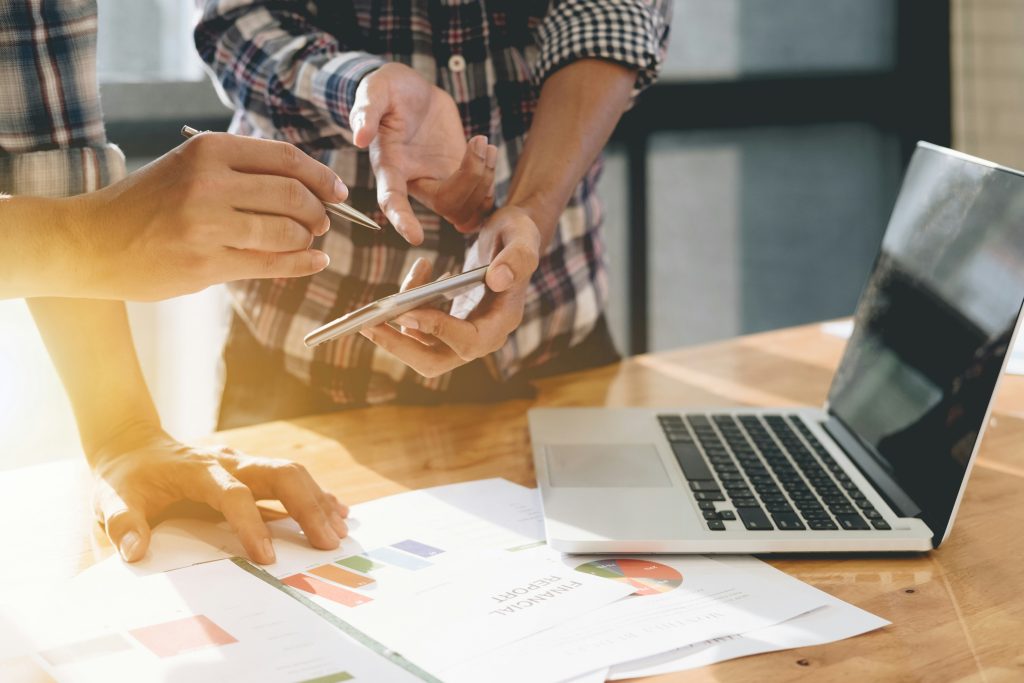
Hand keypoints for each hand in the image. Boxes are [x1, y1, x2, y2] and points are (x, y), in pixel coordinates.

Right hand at [72, 133, 348, 300]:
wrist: (92, 241)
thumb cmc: (148, 204)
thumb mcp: (189, 167)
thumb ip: (241, 172)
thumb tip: (309, 188)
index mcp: (207, 149)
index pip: (285, 158)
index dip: (321, 177)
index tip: (337, 191)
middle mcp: (209, 182)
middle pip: (292, 195)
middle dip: (318, 212)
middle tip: (323, 221)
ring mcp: (207, 225)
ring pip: (285, 232)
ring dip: (307, 239)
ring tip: (309, 242)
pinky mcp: (206, 263)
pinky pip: (270, 263)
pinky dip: (301, 264)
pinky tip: (313, 262)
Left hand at [91, 426, 348, 564]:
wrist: (134, 444)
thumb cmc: (126, 477)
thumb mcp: (112, 499)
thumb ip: (123, 523)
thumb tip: (135, 552)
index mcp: (199, 470)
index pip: (234, 495)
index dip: (251, 525)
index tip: (265, 558)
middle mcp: (230, 462)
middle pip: (280, 474)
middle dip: (307, 507)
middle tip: (327, 543)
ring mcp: (245, 464)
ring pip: (293, 474)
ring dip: (319, 502)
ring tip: (339, 534)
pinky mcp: (253, 472)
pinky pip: (293, 480)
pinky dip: (317, 496)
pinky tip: (339, 514)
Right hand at [351, 63, 496, 243]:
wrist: (411, 90)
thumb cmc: (388, 90)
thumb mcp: (375, 90)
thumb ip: (367, 111)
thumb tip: (359, 138)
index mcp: (391, 167)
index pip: (392, 201)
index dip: (402, 220)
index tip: (415, 237)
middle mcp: (415, 181)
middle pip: (446, 205)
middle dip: (471, 179)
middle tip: (479, 142)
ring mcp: (439, 181)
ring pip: (467, 207)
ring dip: (484, 180)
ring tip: (485, 144)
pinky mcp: (458, 176)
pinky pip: (479, 198)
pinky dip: (490, 181)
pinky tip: (489, 153)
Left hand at [359, 206, 540, 376]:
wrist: (512, 238)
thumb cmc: (518, 233)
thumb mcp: (523, 234)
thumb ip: (517, 257)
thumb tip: (497, 279)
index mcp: (504, 320)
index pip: (469, 342)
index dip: (438, 330)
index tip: (407, 312)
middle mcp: (484, 335)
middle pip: (437, 361)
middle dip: (400, 348)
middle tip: (369, 326)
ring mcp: (464, 333)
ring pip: (421, 349)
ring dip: (396, 328)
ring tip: (383, 298)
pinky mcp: (450, 325)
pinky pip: (419, 328)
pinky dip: (408, 307)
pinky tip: (417, 274)